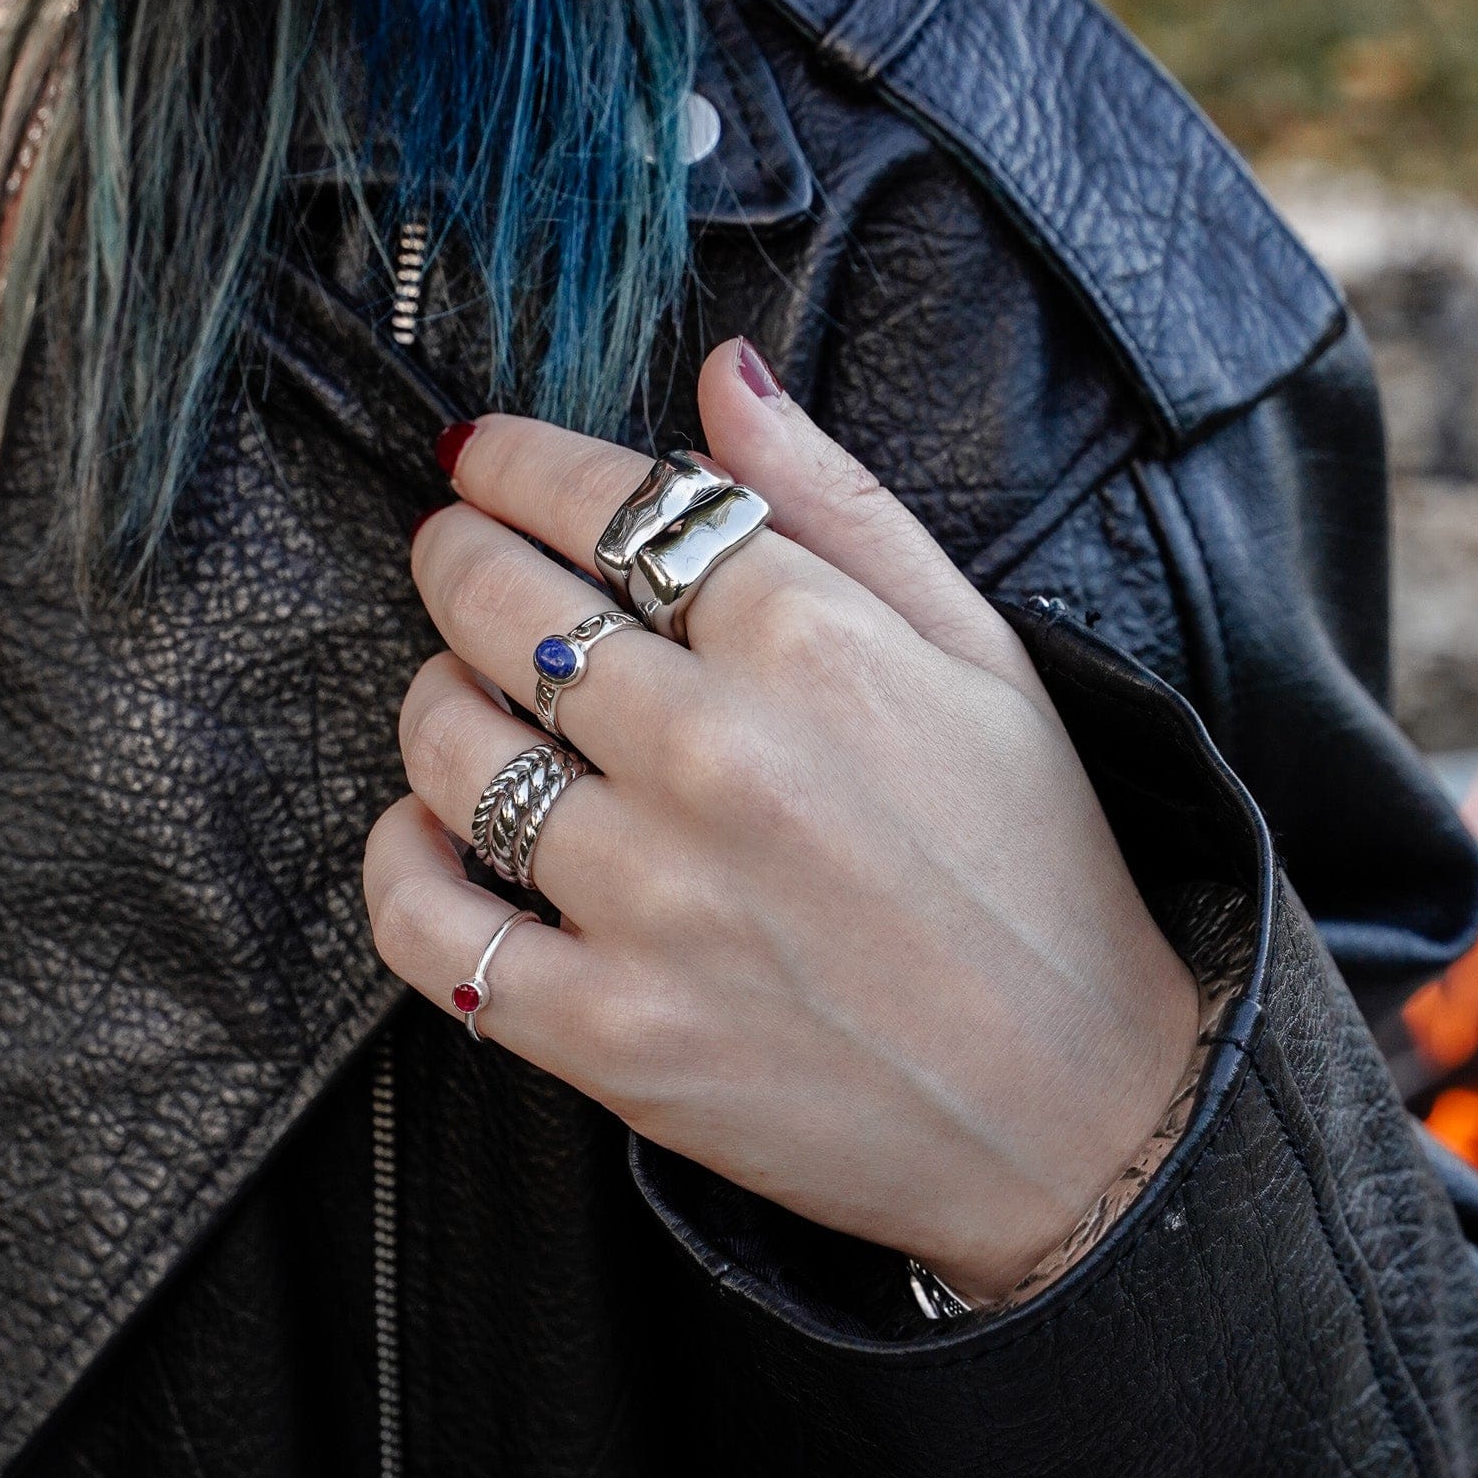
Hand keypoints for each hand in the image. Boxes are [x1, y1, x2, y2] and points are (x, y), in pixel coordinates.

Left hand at [362, 340, 1199, 1304]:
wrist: (1079, 1107)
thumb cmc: (1037, 866)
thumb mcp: (981, 651)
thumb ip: (840, 501)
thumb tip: (721, 371)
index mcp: (813, 643)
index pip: (606, 502)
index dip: (517, 460)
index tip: (483, 456)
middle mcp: (717, 756)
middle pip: (499, 604)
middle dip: (453, 552)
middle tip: (451, 548)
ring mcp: (654, 901)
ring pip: (445, 748)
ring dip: (428, 697)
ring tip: (460, 692)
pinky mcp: (614, 1034)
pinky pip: (427, 927)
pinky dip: (398, 865)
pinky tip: (425, 834)